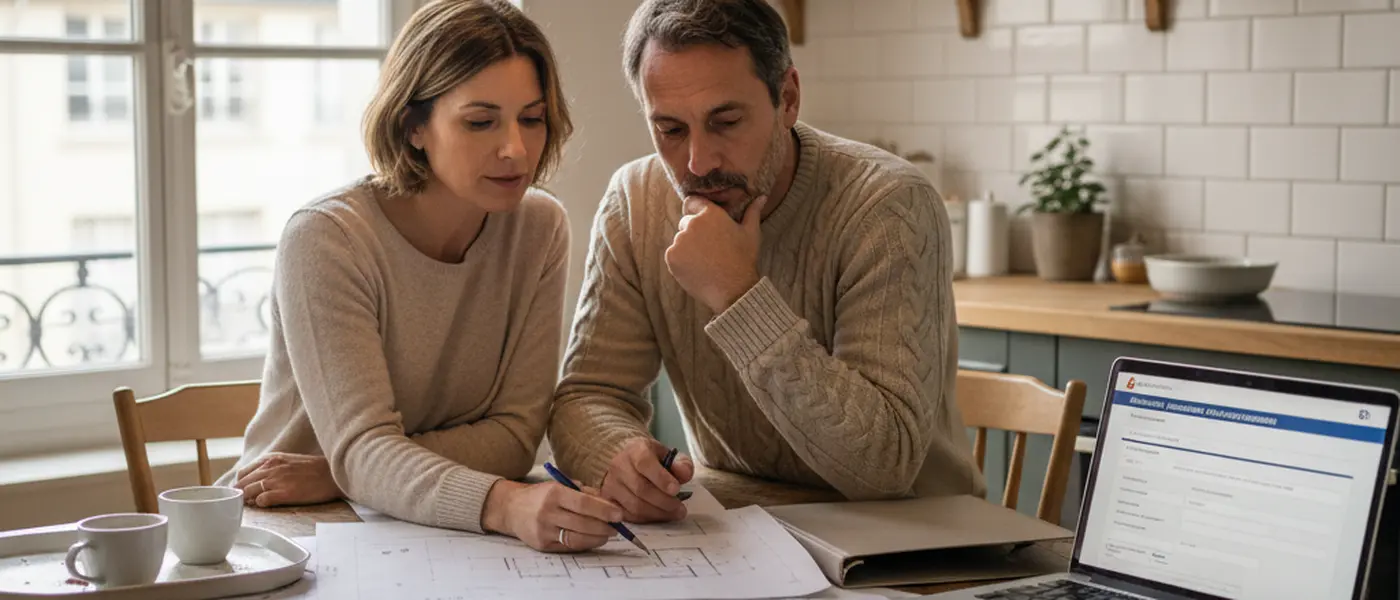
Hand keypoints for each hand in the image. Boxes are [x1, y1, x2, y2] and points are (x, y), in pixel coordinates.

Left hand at [234, 452, 341, 507]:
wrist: (334, 475)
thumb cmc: (315, 470)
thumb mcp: (290, 461)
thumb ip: (273, 468)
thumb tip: (259, 480)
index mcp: (271, 459)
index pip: (243, 473)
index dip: (242, 484)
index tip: (245, 492)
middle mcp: (270, 467)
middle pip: (242, 483)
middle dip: (241, 494)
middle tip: (246, 502)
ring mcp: (276, 480)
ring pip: (248, 492)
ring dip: (248, 500)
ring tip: (255, 506)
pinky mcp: (283, 493)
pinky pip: (261, 500)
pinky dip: (260, 504)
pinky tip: (266, 505)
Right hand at [481, 480, 622, 552]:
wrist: (511, 508)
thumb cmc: (542, 495)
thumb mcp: (561, 485)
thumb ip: (585, 493)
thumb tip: (610, 505)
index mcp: (554, 493)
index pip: (584, 504)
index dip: (604, 511)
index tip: (619, 514)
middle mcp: (547, 512)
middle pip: (583, 523)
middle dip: (605, 526)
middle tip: (617, 526)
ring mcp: (544, 530)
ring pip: (577, 538)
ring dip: (597, 538)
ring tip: (608, 534)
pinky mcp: (542, 544)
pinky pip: (569, 546)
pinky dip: (585, 544)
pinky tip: (593, 539)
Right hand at [600, 438, 694, 523]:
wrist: (627, 462)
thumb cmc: (651, 460)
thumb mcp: (668, 455)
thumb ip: (680, 464)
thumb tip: (684, 474)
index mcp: (635, 450)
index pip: (645, 463)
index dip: (661, 478)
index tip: (676, 489)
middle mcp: (619, 466)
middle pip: (641, 489)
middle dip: (664, 501)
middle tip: (680, 508)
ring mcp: (611, 484)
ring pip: (634, 505)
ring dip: (657, 513)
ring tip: (673, 514)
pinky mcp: (608, 501)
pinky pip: (625, 515)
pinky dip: (642, 519)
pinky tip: (655, 517)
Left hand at [665, 195, 766, 313]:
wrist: (733, 289)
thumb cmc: (743, 260)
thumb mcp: (751, 233)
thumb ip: (752, 212)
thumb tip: (762, 197)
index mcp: (710, 214)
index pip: (692, 202)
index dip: (696, 211)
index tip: (704, 223)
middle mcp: (692, 223)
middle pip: (685, 222)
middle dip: (694, 231)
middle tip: (709, 248)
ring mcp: (680, 240)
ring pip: (679, 239)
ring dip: (687, 247)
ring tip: (705, 260)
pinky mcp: (672, 256)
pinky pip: (673, 254)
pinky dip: (681, 260)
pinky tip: (697, 268)